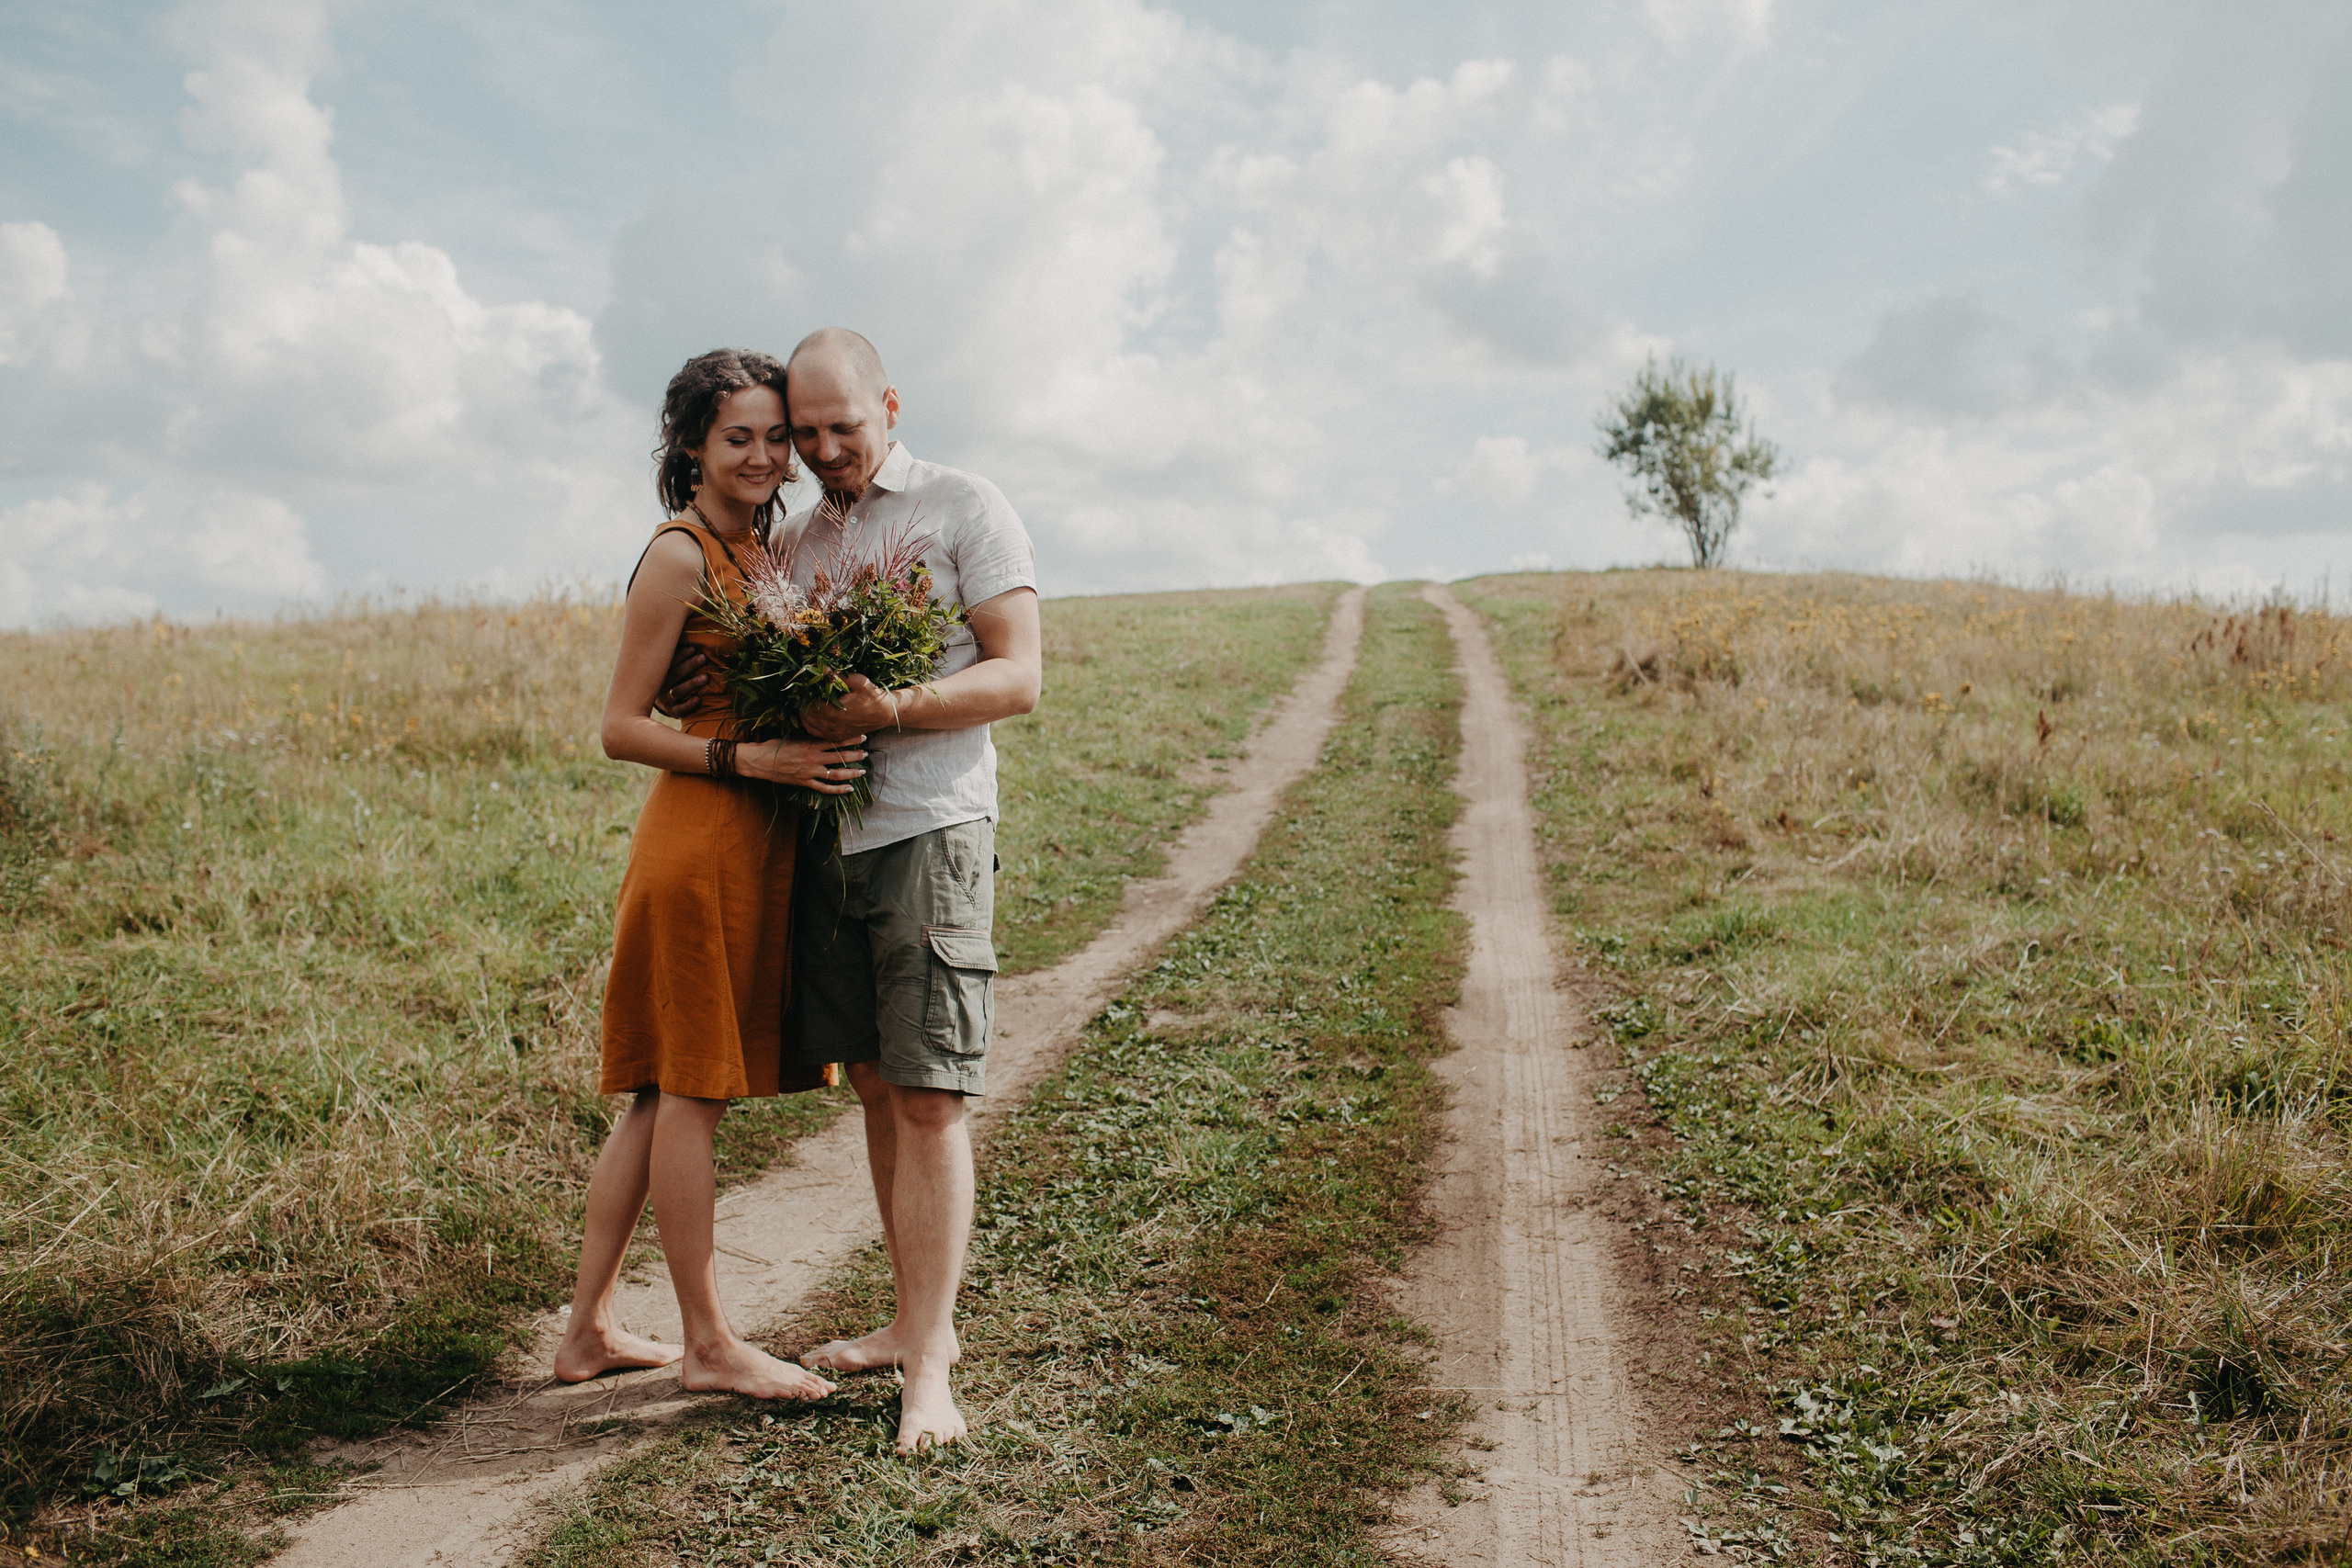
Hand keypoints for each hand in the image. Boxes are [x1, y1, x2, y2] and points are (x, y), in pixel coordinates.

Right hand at [653, 642, 709, 718]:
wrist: (659, 701)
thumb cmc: (671, 676)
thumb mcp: (669, 664)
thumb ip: (676, 653)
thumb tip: (691, 632)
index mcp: (660, 671)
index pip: (669, 661)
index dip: (681, 655)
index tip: (693, 648)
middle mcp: (661, 684)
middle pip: (675, 674)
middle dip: (689, 665)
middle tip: (703, 658)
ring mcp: (666, 699)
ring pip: (678, 691)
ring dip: (692, 683)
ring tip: (706, 677)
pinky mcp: (672, 711)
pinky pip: (679, 710)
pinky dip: (688, 705)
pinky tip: (698, 699)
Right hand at [735, 736, 867, 793]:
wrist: (759, 761)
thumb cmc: (773, 745)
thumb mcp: (792, 736)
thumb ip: (808, 736)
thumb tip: (820, 728)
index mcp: (810, 744)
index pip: (836, 741)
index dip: (851, 739)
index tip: (862, 736)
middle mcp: (813, 758)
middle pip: (840, 757)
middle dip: (855, 755)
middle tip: (866, 753)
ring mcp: (810, 772)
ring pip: (836, 774)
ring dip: (851, 773)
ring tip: (862, 771)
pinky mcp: (805, 783)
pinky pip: (825, 789)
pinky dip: (838, 790)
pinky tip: (849, 789)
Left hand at [802, 675, 899, 741]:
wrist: (885, 713)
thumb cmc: (872, 696)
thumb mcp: (858, 682)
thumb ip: (839, 676)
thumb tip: (823, 668)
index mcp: (834, 713)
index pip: (809, 704)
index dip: (805, 693)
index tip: (805, 684)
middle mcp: (831, 726)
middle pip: (806, 714)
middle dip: (804, 702)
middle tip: (805, 691)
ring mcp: (833, 733)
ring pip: (808, 724)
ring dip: (805, 712)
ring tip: (807, 700)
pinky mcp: (836, 737)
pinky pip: (815, 732)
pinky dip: (810, 723)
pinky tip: (812, 713)